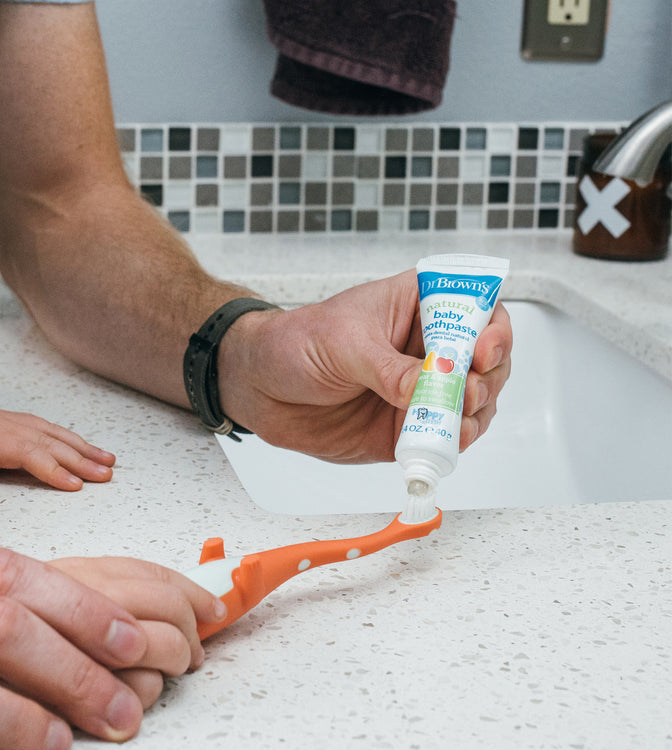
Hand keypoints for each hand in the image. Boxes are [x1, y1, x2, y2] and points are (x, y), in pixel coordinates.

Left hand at [0, 410, 114, 512]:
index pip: (26, 452)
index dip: (53, 468)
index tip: (76, 485)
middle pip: (45, 440)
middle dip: (78, 458)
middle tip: (105, 475)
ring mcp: (6, 421)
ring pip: (50, 432)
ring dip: (81, 447)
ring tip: (107, 461)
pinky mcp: (11, 424)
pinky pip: (46, 430)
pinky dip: (69, 440)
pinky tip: (87, 450)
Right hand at [50, 557, 226, 707]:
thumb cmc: (17, 639)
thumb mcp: (48, 598)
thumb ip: (100, 594)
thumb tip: (173, 604)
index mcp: (73, 572)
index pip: (151, 573)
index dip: (193, 593)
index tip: (214, 608)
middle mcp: (76, 598)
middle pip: (165, 605)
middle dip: (187, 631)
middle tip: (188, 649)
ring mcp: (78, 644)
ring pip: (160, 646)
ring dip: (169, 665)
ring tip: (155, 672)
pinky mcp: (76, 693)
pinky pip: (139, 692)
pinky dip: (142, 698)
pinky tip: (123, 697)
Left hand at [216, 271, 512, 462]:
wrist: (258, 385)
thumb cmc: (295, 343)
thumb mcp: (342, 344)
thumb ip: (388, 368)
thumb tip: (431, 385)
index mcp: (416, 307)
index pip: (476, 308)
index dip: (492, 329)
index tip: (484, 350)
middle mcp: (427, 348)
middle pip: (488, 361)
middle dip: (487, 378)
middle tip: (467, 391)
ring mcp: (421, 389)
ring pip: (475, 402)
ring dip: (475, 413)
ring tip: (454, 418)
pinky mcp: (407, 428)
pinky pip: (445, 438)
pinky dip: (452, 442)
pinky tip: (445, 441)